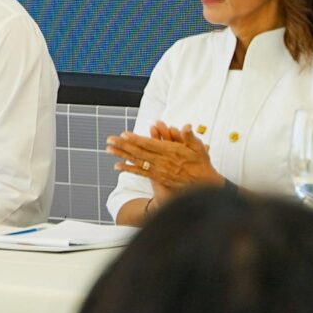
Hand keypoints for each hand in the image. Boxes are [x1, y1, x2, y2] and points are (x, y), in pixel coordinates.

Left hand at [107, 123, 222, 197]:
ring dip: (122, 155)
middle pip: (139, 152)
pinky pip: (140, 173)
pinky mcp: (158, 178)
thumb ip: (190, 137)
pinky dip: (128, 169)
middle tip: (109, 140)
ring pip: (137, 161)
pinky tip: (117, 166)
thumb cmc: (201, 164)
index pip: (150, 144)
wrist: (204, 186)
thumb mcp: (199, 148)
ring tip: (108, 149)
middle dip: (123, 145)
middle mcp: (162, 161)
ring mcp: (158, 170)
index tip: (124, 135)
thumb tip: (186, 126)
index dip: (136, 139)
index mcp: (170, 151)